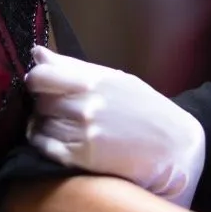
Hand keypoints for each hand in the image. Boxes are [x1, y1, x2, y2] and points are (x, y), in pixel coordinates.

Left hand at [25, 47, 205, 200]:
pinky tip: (57, 140)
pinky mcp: (83, 157)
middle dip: (43, 103)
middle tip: (58, 108)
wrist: (174, 147)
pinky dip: (44, 142)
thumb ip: (73, 67)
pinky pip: (45, 146)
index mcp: (96, 80)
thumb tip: (37, 53)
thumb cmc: (145, 110)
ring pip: (40, 124)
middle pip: (40, 101)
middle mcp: (87, 104)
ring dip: (45, 124)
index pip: (42, 75)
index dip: (36, 79)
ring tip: (63, 125)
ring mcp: (84, 132)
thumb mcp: (115, 79)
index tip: (40, 84)